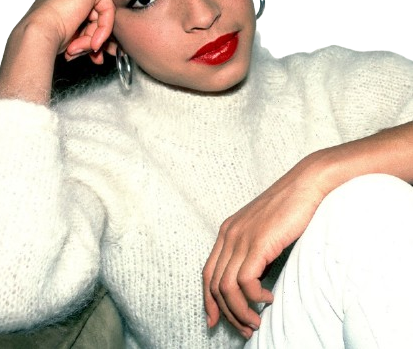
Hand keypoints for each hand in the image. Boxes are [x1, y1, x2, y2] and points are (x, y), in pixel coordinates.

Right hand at [0, 0, 115, 102]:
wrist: (38, 33)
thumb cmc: (48, 35)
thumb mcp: (70, 32)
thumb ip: (84, 31)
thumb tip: (97, 43)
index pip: (86, 15)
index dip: (88, 36)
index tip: (85, 53)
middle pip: (95, 15)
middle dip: (91, 38)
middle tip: (79, 52)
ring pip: (101, 15)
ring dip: (92, 38)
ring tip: (76, 49)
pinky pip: (108, 9)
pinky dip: (103, 30)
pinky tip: (92, 42)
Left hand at [202, 156, 325, 338]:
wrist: (306, 185)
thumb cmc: (289, 208)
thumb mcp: (263, 232)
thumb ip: (253, 253)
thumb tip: (253, 281)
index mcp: (227, 232)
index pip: (208, 272)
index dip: (209, 300)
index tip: (215, 321)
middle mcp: (229, 235)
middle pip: (214, 284)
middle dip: (226, 312)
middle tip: (245, 329)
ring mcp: (241, 238)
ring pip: (227, 287)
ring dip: (241, 310)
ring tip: (256, 320)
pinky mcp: (258, 242)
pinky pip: (245, 281)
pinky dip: (254, 297)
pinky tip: (268, 298)